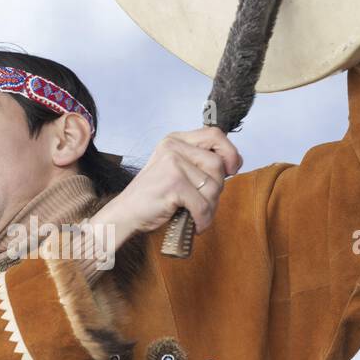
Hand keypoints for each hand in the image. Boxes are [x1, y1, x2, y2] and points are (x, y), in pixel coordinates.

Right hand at [90, 127, 242, 246]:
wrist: (125, 214)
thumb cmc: (153, 196)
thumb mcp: (176, 170)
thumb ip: (199, 162)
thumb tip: (234, 162)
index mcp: (176, 140)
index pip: (215, 134)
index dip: (230, 152)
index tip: (231, 170)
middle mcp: (174, 147)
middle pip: (217, 164)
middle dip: (217, 188)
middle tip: (203, 202)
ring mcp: (173, 163)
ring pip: (213, 186)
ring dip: (210, 207)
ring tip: (197, 214)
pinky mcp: (173, 183)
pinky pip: (203, 205)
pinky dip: (203, 220)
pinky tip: (195, 224)